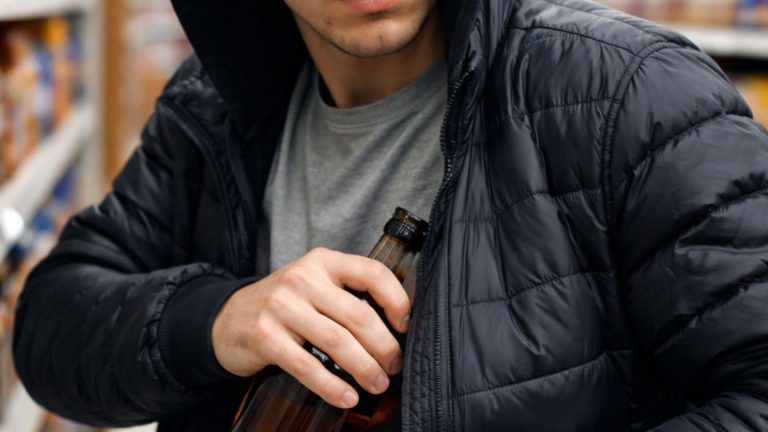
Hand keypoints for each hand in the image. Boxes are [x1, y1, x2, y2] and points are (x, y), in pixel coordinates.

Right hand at [212, 247, 410, 408]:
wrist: (228, 318)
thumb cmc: (285, 304)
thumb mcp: (314, 283)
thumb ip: (348, 293)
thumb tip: (397, 325)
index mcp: (323, 261)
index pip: (373, 273)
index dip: (397, 301)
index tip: (406, 326)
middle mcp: (303, 278)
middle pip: (359, 315)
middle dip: (385, 347)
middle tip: (394, 366)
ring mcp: (282, 306)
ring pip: (338, 342)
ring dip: (365, 369)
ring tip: (377, 384)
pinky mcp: (265, 336)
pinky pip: (307, 366)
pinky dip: (332, 386)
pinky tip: (348, 397)